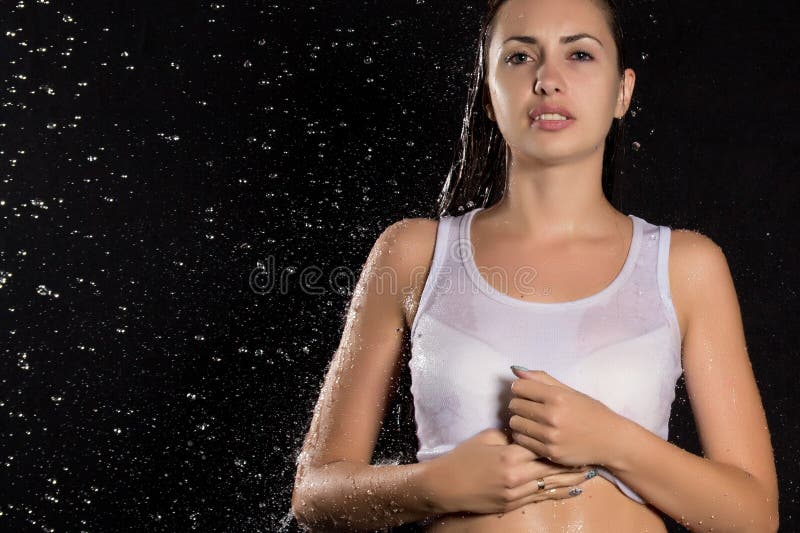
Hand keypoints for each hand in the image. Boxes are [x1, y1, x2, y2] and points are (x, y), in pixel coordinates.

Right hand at [422, 428, 595, 514]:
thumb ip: (509, 435)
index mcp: (509, 455)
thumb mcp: (485, 439)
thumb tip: (526, 431)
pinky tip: (573, 490)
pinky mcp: (513, 504)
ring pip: (551, 485)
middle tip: (591, 453)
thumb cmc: (463, 459)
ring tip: (590, 471)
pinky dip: (559, 493)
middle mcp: (516, 476)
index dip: (558, 440)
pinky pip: (542, 498)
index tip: (574, 433)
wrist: (446, 486)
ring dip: (571, 478)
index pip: (541, 445)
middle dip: (572, 461)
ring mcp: (516, 493)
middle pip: (552, 467)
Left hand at [507, 367, 627, 467]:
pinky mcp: (550, 453)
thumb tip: (516, 370)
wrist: (611, 441)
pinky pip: (522, 440)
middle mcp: (552, 416)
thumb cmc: (591, 412)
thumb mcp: (570, 391)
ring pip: (515, 423)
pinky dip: (524, 435)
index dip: (520, 388)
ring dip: (520, 420)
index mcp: (557, 397)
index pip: (519, 387)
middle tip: (530, 407)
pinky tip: (535, 433)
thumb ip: (542, 379)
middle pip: (514, 405)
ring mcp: (550, 436)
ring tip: (532, 420)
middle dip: (519, 403)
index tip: (527, 392)